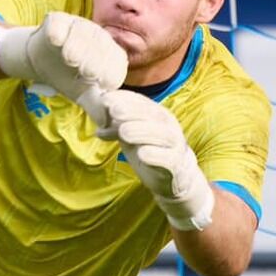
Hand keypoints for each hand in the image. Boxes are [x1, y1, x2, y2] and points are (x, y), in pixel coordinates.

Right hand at [0, 11, 127, 105]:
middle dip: (94, 59)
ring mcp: (78, 25)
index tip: (100, 84)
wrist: (43, 61)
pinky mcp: (58, 20)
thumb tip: (106, 122)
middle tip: (84, 72)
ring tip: (70, 59)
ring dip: (77, 46)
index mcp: (110, 54)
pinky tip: (55, 40)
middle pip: (100, 46)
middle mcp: (98, 36)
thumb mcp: (83, 93)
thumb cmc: (68, 77)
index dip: (109, 73)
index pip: (115, 63)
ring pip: (81, 32)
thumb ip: (95, 105)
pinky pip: (59, 23)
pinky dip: (57, 31)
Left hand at [94, 89, 214, 231]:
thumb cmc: (151, 151)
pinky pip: (169, 159)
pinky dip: (156, 155)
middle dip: (132, 111)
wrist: (176, 177)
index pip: (140, 102)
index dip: (123, 99)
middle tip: (113, 111)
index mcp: (157, 115)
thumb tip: (98, 129)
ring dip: (142, 131)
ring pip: (162, 135)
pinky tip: (142, 154)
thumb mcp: (131, 137)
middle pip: (152, 115)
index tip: (105, 99)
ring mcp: (175, 145)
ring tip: (123, 132)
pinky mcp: (177, 165)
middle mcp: (168, 126)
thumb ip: (116, 129)